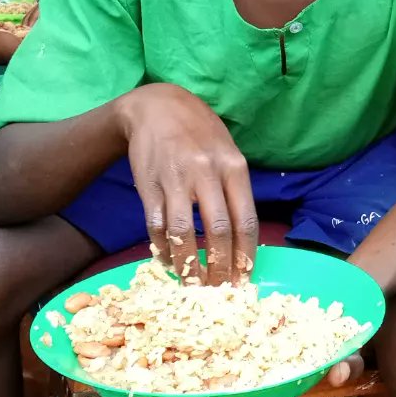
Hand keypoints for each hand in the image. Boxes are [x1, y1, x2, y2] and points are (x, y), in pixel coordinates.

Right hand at [114, 83, 257, 285]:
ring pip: (182, 233)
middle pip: (218, 231)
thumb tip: (244, 235)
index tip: (246, 277)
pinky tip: (169, 261)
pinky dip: (162, 249)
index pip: (246, 220)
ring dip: (188, 264)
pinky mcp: (149, 186)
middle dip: (221, 267)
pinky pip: (155, 226)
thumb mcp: (229, 151)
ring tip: (193, 284)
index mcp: (234, 167)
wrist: (156, 107)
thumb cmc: (200, 132)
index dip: (246, 254)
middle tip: (220, 289)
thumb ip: (236, 188)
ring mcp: (176, 180)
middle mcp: (207, 173)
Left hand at [127, 355, 364, 396]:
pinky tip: (137, 378)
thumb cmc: (330, 335)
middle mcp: (252, 395)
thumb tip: (339, 374)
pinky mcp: (220, 363)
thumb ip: (345, 361)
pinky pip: (190, 376)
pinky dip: (164, 380)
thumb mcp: (343, 348)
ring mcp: (235, 381)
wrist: (322, 314)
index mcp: (277, 395)